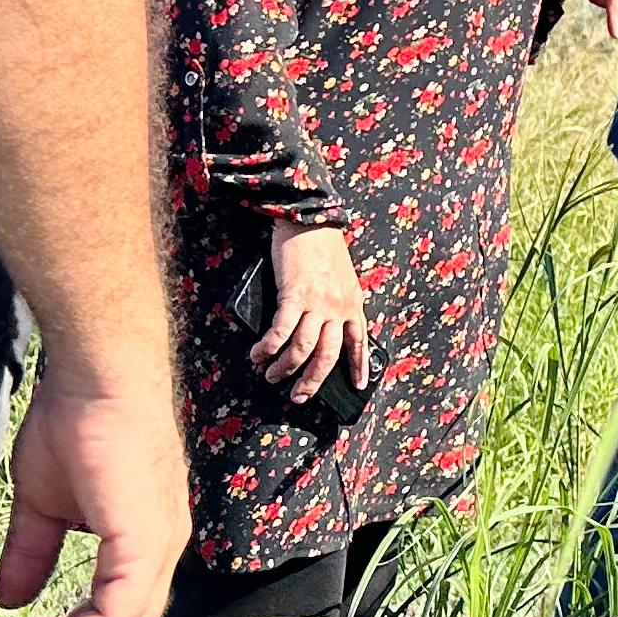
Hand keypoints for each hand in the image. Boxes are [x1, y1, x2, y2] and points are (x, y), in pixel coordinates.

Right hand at [0, 367, 186, 616]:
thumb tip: (8, 601)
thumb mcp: (44, 506)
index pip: (120, 615)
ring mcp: (159, 546)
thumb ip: (33, 554)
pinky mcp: (146, 540)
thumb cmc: (74, 426)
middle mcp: (161, 550)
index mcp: (143, 542)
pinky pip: (120, 610)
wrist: (94, 379)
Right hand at [254, 220, 369, 401]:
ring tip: (271, 376)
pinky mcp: (294, 295)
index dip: (359, 366)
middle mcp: (339, 307)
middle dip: (313, 382)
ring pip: (303, 349)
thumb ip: (338, 302)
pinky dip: (267, 348)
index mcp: (353, 303)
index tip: (357, 386)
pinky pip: (281, 332)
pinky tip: (257, 355)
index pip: (359, 342)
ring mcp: (318, 303)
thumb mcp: (343, 278)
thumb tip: (324, 328)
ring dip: (285, 368)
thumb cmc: (323, 247)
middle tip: (298, 397)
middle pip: (328, 356)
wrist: (309, 219)